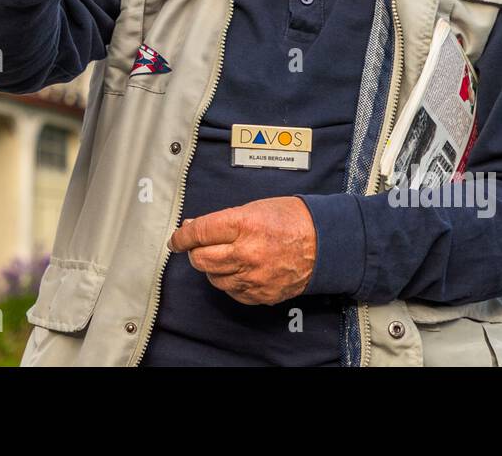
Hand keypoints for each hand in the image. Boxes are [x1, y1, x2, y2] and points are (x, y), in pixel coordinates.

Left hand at [167, 197, 317, 304]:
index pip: (199, 232)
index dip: (182, 236)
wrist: (325, 243)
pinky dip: (230, 281)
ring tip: (224, 255)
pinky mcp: (261, 293)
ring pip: (214, 277)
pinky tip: (238, 269)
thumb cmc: (292, 220)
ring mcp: (254, 276)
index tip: (176, 239)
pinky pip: (232, 292)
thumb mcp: (255, 207)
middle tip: (198, 246)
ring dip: (212, 267)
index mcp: (244, 225)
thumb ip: (224, 220)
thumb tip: (195, 227)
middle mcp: (247, 252)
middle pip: (201, 259)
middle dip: (194, 252)